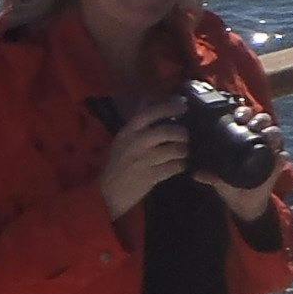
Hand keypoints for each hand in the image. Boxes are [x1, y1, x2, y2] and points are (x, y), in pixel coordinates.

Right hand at [97, 104, 189, 220]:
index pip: (150, 113)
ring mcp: (143, 160)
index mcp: (127, 132)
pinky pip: (175, 167)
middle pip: (167, 131)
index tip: (183, 106)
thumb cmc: (118, 164)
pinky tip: (180, 165)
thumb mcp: (123, 140)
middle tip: (185, 136)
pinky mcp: (150, 177)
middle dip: (182, 133)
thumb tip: (152, 100)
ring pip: (175, 149)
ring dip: (184, 150)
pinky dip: (181, 165)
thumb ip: (138, 124)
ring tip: (184, 152)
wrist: (107, 193)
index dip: (169, 107)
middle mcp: (136, 143)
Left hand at [195, 98, 285, 226]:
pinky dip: (281, 156)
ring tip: (266, 136)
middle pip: (263, 121)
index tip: (238, 116)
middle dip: (260, 119)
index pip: (245, 118)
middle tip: (253, 124)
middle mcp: (258, 140)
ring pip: (276, 134)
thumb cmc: (230, 186)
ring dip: (272, 133)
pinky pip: (284, 156)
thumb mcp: (218, 179)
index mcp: (242, 138)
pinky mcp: (278, 164)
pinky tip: (277, 156)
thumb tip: (195, 174)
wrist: (243, 203)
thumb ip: (210, 175)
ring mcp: (270, 151)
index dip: (244, 112)